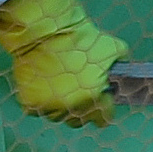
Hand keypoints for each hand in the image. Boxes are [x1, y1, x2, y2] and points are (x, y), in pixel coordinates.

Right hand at [0, 0, 128, 126]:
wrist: (48, 31)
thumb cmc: (83, 38)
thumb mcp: (115, 48)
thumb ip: (122, 66)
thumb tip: (122, 75)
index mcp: (94, 100)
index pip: (104, 118)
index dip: (104, 108)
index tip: (102, 100)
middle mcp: (72, 109)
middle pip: (80, 120)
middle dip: (83, 108)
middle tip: (80, 92)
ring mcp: (49, 108)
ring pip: (58, 115)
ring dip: (61, 105)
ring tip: (61, 85)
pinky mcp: (30, 103)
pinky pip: (38, 108)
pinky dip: (41, 100)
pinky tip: (45, 84)